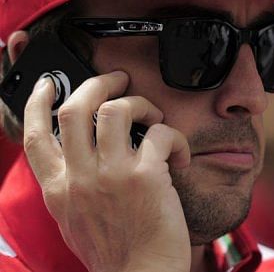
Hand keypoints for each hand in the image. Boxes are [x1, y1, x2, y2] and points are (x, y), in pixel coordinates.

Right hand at [23, 71, 190, 271]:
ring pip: (117, 110)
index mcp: (58, 188)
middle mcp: (79, 177)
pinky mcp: (146, 177)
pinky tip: (179, 155)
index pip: (35, 136)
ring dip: (141, 104)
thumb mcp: (74, 220)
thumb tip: (78, 158)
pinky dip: (175, 137)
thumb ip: (71, 186)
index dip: (38, 102)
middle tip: (119, 81)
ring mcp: (111, 175)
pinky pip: (161, 133)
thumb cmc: (115, 252)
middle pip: (77, 108)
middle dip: (100, 83)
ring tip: (154, 117)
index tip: (48, 84)